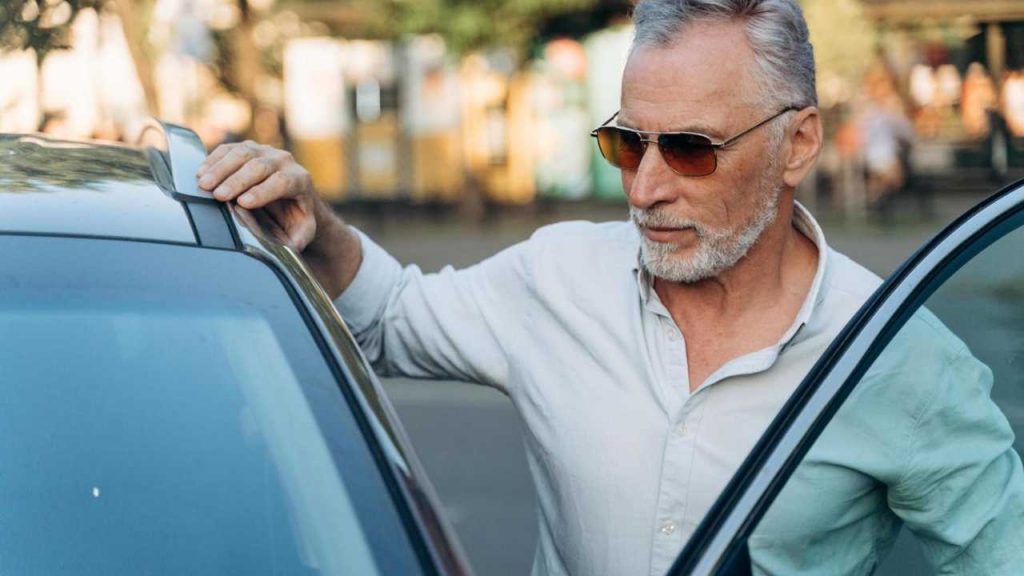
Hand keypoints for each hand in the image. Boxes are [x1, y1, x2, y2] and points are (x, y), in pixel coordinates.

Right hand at [196, 140, 316, 251]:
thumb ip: (298, 239)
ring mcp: (265, 151)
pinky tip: (202, 173)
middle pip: (259, 166)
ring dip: (221, 169)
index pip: (282, 182)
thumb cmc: (296, 216)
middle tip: (218, 195)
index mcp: (299, 180)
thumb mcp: (302, 231)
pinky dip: (214, 160)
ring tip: (204, 184)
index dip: (262, 192)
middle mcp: (284, 161)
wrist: (293, 196)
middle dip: (237, 181)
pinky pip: (229, 150)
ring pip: (242, 153)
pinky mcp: (248, 148)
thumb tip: (289, 246)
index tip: (243, 203)